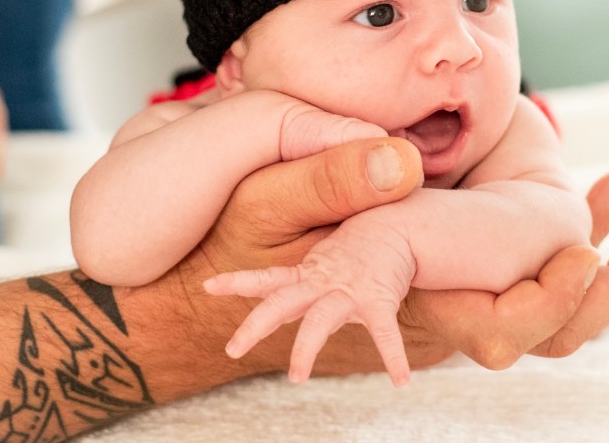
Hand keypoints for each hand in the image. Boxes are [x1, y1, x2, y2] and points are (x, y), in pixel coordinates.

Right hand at [172, 139, 608, 379]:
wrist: (197, 301)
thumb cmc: (226, 253)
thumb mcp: (266, 208)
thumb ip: (327, 183)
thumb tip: (404, 163)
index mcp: (401, 308)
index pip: (506, 325)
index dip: (560, 296)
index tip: (595, 244)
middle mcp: (429, 318)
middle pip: (545, 332)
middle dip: (606, 284)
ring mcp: (433, 304)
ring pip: (541, 309)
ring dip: (594, 259)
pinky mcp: (430, 282)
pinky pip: (515, 275)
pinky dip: (559, 234)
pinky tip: (587, 196)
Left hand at [204, 212, 415, 385]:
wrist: (399, 226)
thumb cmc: (358, 249)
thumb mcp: (322, 267)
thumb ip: (299, 291)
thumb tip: (273, 313)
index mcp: (308, 275)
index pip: (267, 279)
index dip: (237, 282)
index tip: (208, 285)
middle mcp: (323, 282)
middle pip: (281, 302)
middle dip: (255, 325)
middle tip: (231, 350)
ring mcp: (349, 290)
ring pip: (319, 320)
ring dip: (305, 349)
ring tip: (296, 378)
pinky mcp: (379, 299)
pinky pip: (385, 333)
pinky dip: (393, 357)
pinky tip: (400, 381)